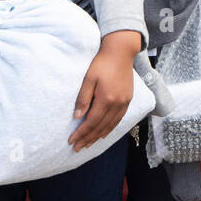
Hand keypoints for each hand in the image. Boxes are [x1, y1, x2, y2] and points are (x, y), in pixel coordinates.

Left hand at [69, 32, 141, 150]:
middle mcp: (117, 104)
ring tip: (88, 144)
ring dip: (98, 136)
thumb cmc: (102, 63)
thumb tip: (77, 117)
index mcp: (106, 99)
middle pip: (101, 127)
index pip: (92, 122)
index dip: (81, 133)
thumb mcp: (88, 79)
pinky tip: (103, 133)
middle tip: (77, 148)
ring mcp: (124, 103)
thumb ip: (83, 99)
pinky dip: (110, 129)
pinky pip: (118, 120)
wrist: (121, 52)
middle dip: (88, 139)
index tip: (71, 141)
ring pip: (110, 126)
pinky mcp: (128, 100)